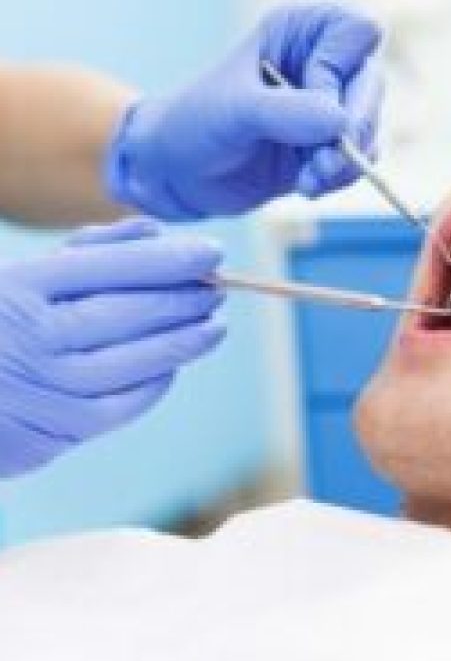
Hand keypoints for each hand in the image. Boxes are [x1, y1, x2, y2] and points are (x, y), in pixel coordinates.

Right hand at [0, 218, 225, 476]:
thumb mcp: (21, 275)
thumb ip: (88, 249)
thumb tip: (153, 230)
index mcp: (21, 287)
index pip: (112, 266)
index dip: (169, 260)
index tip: (211, 252)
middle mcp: (36, 335)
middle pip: (132, 312)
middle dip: (186, 298)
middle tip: (219, 287)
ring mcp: (50, 386)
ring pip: (140, 359)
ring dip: (187, 340)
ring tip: (214, 324)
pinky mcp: (62, 429)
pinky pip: (129, 402)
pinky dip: (159, 380)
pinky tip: (175, 363)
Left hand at [104, 4, 382, 218]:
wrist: (177, 173)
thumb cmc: (194, 124)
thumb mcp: (234, 111)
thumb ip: (287, 112)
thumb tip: (341, 122)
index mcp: (300, 31)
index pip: (358, 33)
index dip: (341, 72)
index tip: (313, 105)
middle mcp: (323, 62)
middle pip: (372, 86)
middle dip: (353, 130)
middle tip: (323, 164)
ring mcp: (330, 106)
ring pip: (370, 128)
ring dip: (345, 162)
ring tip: (307, 181)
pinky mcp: (330, 146)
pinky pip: (360, 160)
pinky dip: (340, 178)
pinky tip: (305, 186)